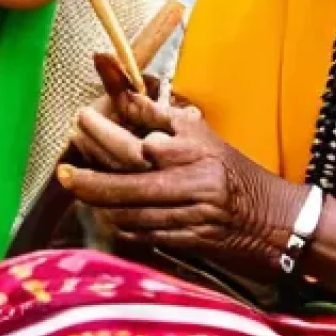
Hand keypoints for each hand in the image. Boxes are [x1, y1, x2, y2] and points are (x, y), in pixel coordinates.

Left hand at [59, 68, 305, 274]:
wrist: (271, 217)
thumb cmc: (229, 167)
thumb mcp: (198, 130)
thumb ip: (157, 114)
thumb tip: (122, 93)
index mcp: (191, 149)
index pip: (138, 139)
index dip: (103, 131)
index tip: (80, 120)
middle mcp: (189, 182)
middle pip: (126, 183)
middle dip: (89, 179)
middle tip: (64, 171)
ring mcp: (187, 216)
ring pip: (130, 212)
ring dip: (99, 203)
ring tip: (77, 189)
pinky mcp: (185, 241)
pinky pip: (142, 233)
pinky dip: (119, 223)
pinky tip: (105, 212)